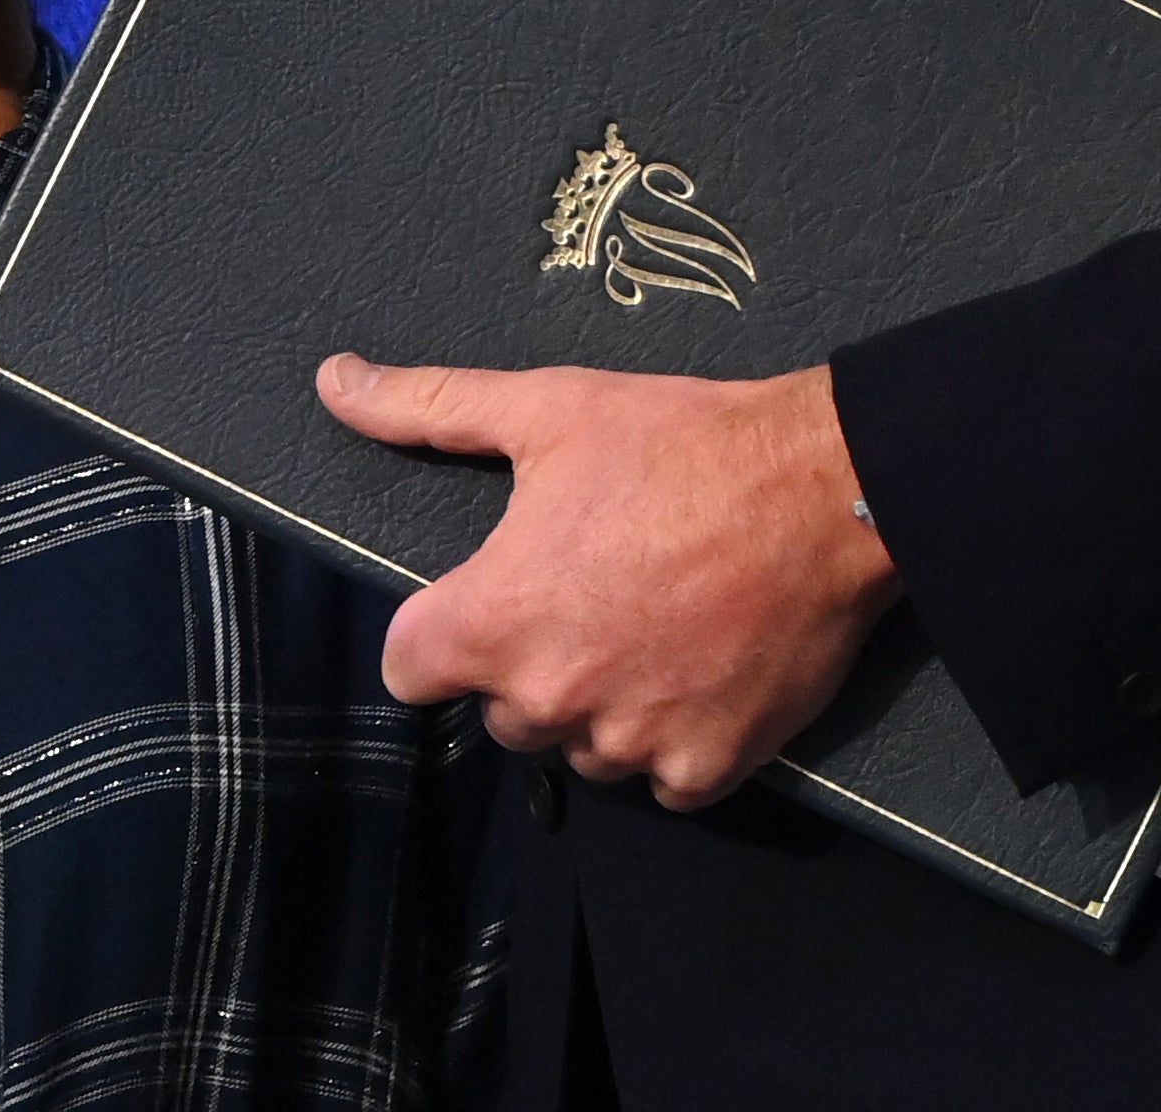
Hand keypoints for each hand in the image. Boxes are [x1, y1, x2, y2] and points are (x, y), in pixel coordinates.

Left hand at [317, 354, 899, 809]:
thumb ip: (427, 406)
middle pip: (499, 710)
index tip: (484, 598)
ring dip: (600, 704)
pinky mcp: (705, 769)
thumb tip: (335, 382)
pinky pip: (658, 779)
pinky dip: (671, 736)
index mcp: (492, 621)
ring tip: (650, 622)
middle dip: (528, 662)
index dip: (437, 631)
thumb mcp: (546, 409)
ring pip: (579, 747)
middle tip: (590, 590)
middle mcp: (549, 699)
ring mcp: (630, 744)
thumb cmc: (680, 445)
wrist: (825, 491)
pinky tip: (696, 667)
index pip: (407, 670)